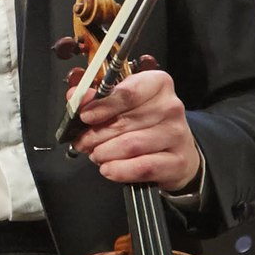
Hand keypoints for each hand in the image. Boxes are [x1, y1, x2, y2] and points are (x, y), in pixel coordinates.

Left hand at [71, 66, 202, 192]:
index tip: (85, 116)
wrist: (176, 149)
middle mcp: (171, 107)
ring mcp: (177, 134)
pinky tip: (108, 168)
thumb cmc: (145, 122)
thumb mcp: (123, 102)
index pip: (127, 93)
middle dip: (95, 135)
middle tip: (82, 142)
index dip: (102, 106)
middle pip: (124, 122)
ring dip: (105, 153)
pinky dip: (120, 170)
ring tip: (96, 155)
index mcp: (157, 84)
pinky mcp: (178, 160)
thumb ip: (97, 97)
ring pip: (131, 145)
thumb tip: (75, 96)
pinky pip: (143, 167)